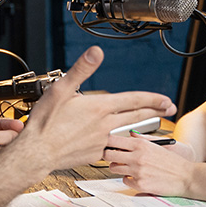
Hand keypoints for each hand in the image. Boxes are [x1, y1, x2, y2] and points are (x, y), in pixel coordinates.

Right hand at [18, 46, 175, 170]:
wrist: (36, 153)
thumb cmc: (45, 122)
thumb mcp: (61, 89)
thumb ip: (82, 69)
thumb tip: (96, 52)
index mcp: (99, 108)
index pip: (133, 100)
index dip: (153, 99)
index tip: (167, 99)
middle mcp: (104, 125)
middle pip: (136, 116)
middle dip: (155, 111)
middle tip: (169, 109)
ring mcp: (101, 142)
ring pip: (125, 131)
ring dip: (139, 126)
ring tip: (148, 122)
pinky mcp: (94, 154)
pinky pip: (111, 146)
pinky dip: (116, 140)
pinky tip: (114, 139)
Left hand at [102, 132, 194, 196]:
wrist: (187, 176)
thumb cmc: (173, 161)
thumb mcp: (158, 145)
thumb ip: (142, 140)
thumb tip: (130, 135)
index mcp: (141, 145)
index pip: (113, 139)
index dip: (106, 141)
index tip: (105, 143)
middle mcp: (137, 157)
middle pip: (108, 154)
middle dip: (107, 155)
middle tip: (112, 156)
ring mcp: (137, 171)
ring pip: (114, 168)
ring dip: (117, 167)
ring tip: (125, 166)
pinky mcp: (140, 184)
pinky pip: (124, 181)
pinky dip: (128, 179)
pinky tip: (136, 176)